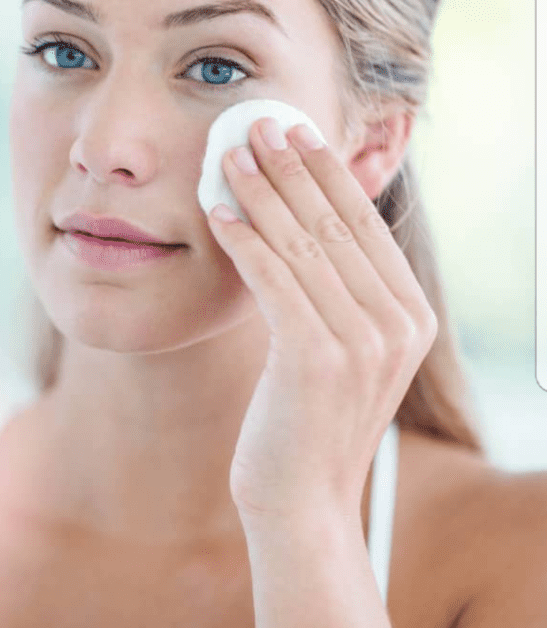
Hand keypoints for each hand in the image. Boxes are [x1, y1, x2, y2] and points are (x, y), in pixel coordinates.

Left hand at [205, 117, 437, 522]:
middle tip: (255, 124)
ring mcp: (363, 342)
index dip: (325, 172)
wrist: (301, 503)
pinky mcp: (316, 359)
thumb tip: (297, 223)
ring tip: (228, 156)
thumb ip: (335, 294)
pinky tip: (216, 213)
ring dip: (260, 193)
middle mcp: (398, 324)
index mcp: (410, 317)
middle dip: (290, 167)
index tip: (293, 132)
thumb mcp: (338, 351)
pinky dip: (243, 241)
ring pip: (302, 245)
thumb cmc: (305, 422)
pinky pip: (273, 280)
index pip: (363, 225)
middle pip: (334, 224)